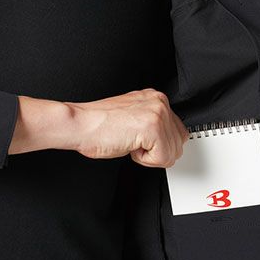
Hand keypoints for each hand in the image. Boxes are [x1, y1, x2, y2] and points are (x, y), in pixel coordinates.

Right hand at [66, 88, 188, 167]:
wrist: (80, 125)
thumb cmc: (99, 126)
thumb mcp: (134, 120)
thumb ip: (154, 125)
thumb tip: (168, 141)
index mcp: (156, 99)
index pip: (178, 132)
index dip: (159, 145)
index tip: (142, 142)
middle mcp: (159, 102)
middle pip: (178, 144)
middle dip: (157, 151)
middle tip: (134, 143)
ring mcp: (157, 113)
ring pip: (172, 153)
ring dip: (150, 156)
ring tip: (130, 142)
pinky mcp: (152, 128)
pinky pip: (163, 158)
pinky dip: (145, 160)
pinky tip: (130, 146)